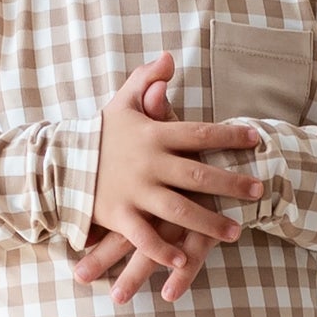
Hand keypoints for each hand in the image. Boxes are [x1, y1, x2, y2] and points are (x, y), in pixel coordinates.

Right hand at [78, 52, 264, 304]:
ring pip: (179, 209)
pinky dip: (164, 250)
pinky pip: (144, 237)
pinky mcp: (118, 215)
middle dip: (231, 182)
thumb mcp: (121, 102)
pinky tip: (185, 260)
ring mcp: (134, 191)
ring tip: (235, 233)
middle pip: (198, 173)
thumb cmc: (98, 134)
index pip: (200, 132)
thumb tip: (168, 57)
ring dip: (209, 222)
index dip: (230, 135)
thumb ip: (146, 80)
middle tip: (259, 189)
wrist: (57, 161)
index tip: (256, 140)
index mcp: (153, 134)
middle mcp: (148, 163)